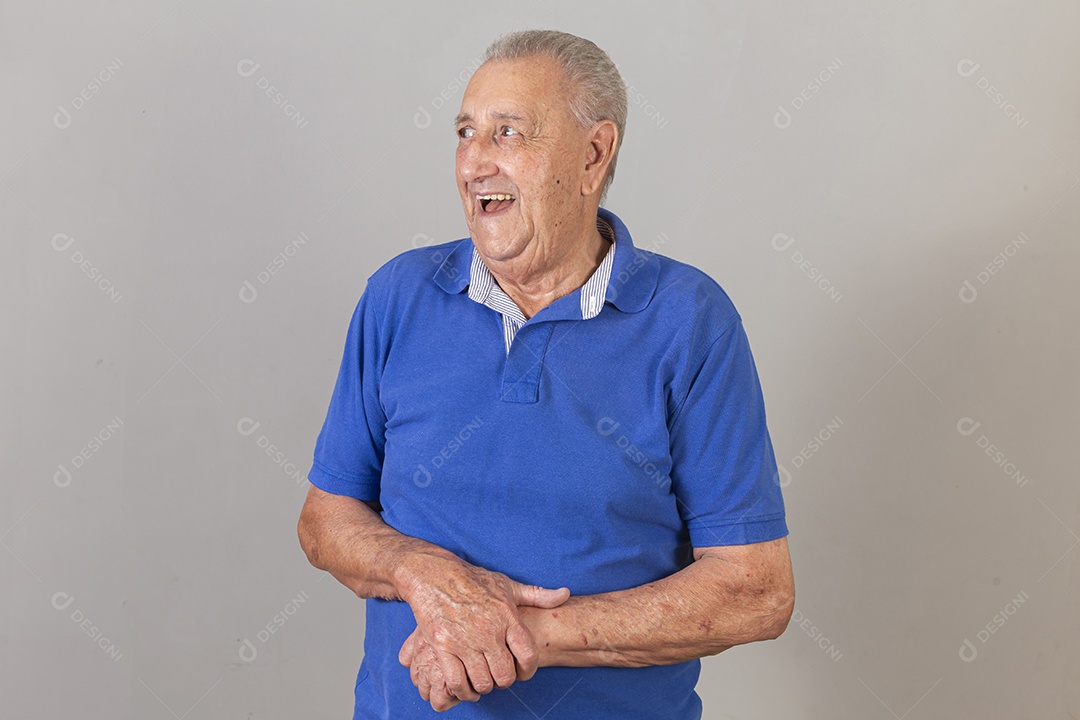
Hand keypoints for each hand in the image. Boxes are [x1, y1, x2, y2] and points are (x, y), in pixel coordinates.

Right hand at [397, 555, 568, 701]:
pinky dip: (462, 690)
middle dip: (504, 680)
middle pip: (505, 675)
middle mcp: (488, 631)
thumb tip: (565, 594)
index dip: (528, 670)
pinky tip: (465, 686)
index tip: (522, 670)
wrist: (435, 575)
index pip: (528, 655)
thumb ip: (537, 594)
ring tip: (482, 680)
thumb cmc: (473, 580)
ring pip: (482, 682)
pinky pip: (456, 681)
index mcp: (506, 616)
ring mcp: (464, 640)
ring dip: (484, 687)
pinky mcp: (442, 646)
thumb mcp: (507, 584)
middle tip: (499, 675)